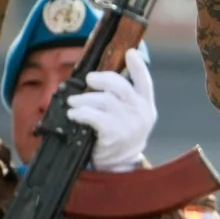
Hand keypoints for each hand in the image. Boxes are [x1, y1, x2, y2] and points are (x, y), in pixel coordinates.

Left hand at [65, 50, 156, 171]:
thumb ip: (124, 99)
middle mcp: (140, 113)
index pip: (145, 81)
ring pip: (104, 101)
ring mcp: (128, 124)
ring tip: (73, 102)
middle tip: (89, 80)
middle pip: (121, 87)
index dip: (138, 66)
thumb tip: (101, 78)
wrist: (120, 165)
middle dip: (102, 79)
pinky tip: (74, 115)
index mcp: (146, 105)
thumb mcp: (132, 117)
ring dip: (83, 99)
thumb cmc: (121, 136)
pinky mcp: (113, 134)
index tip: (130, 52)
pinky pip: (94, 117)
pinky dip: (81, 113)